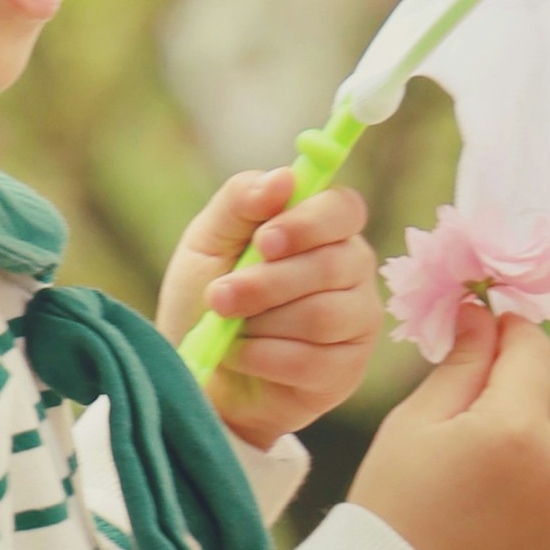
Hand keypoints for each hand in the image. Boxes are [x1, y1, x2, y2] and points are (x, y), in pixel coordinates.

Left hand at [157, 166, 382, 447]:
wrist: (194, 370)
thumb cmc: (205, 296)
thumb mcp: (207, 240)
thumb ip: (240, 201)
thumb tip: (283, 177)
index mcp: (323, 229)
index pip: (344, 208)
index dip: (308, 223)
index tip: (263, 240)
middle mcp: (352, 272)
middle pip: (333, 265)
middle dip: (266, 282)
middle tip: (219, 295)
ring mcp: (356, 324)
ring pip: (323, 315)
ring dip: (260, 321)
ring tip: (225, 326)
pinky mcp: (346, 372)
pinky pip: (312, 360)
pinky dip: (263, 357)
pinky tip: (240, 355)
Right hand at [352, 305, 549, 549]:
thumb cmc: (398, 506)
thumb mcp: (415, 425)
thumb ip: (462, 365)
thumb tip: (483, 314)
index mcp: (514, 431)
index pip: (536, 349)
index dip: (511, 332)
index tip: (492, 332)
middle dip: (540, 377)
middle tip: (503, 390)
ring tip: (517, 437)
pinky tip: (526, 480)